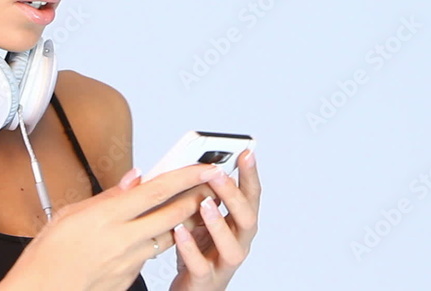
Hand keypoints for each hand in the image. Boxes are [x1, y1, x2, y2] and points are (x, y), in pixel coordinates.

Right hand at [0, 162, 225, 290]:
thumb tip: (133, 179)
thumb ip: (108, 196)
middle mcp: (124, 238)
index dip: (187, 176)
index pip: (158, 190)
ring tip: (189, 206)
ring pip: (168, 236)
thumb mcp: (71, 214)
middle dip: (197, 198)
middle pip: (175, 214)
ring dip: (181, 220)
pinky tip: (155, 233)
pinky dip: (158, 240)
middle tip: (210, 185)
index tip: (204, 166)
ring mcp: (130, 261)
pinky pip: (152, 254)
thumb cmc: (48, 255)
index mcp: (108, 216)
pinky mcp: (131, 277)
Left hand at [168, 149, 260, 290]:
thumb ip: (201, 194)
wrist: (191, 288)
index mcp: (238, 224)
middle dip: (235, 195)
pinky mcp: (205, 280)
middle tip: (219, 174)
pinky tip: (179, 232)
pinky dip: (191, 248)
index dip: (251, 175)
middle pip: (247, 219)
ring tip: (204, 203)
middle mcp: (238, 243)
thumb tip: (193, 163)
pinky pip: (201, 265)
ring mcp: (223, 263)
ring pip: (232, 246)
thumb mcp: (200, 218)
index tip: (247, 152)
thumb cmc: (197, 250)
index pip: (251, 197)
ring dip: (219, 223)